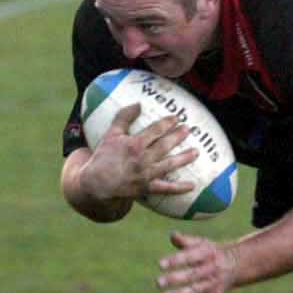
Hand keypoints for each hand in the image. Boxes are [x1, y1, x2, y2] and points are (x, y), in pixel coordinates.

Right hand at [79, 103, 196, 204]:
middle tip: (189, 129)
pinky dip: (179, 188)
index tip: (177, 117)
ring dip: (184, 158)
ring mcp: (145, 175)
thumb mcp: (110, 135)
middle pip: (164, 145)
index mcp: (134, 145)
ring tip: (196, 152)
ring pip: (169, 165)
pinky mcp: (147, 188)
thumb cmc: (103, 158)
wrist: (96, 184)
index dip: (167, 123)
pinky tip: (192, 185)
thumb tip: (138, 103)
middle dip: (178, 136)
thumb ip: (124, 118)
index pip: (154, 131)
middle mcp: (142, 159)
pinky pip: (166, 189)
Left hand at [157, 232, 239, 292]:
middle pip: (192, 275)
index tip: (160, 264)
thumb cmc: (211, 252)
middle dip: (174, 279)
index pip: (189, 257)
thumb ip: (185, 241)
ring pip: (196, 290)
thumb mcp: (202, 243)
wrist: (237, 264)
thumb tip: (172, 235)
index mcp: (207, 254)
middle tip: (158, 282)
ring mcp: (214, 284)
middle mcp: (211, 269)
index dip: (175, 261)